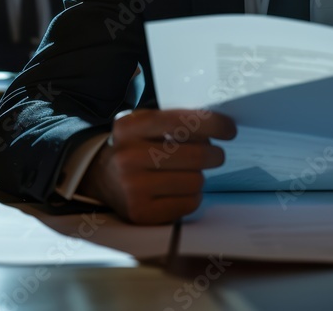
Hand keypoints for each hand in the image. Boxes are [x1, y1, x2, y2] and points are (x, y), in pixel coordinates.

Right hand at [79, 108, 235, 224]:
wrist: (102, 178)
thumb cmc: (135, 147)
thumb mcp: (145, 124)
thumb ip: (176, 120)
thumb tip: (219, 126)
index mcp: (130, 127)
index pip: (181, 122)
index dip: (213, 124)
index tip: (229, 129)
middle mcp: (128, 156)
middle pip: (196, 155)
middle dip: (214, 154)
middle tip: (213, 155)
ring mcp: (132, 187)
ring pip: (196, 181)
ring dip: (198, 177)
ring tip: (184, 173)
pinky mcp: (141, 212)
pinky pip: (189, 203)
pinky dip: (191, 197)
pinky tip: (177, 191)